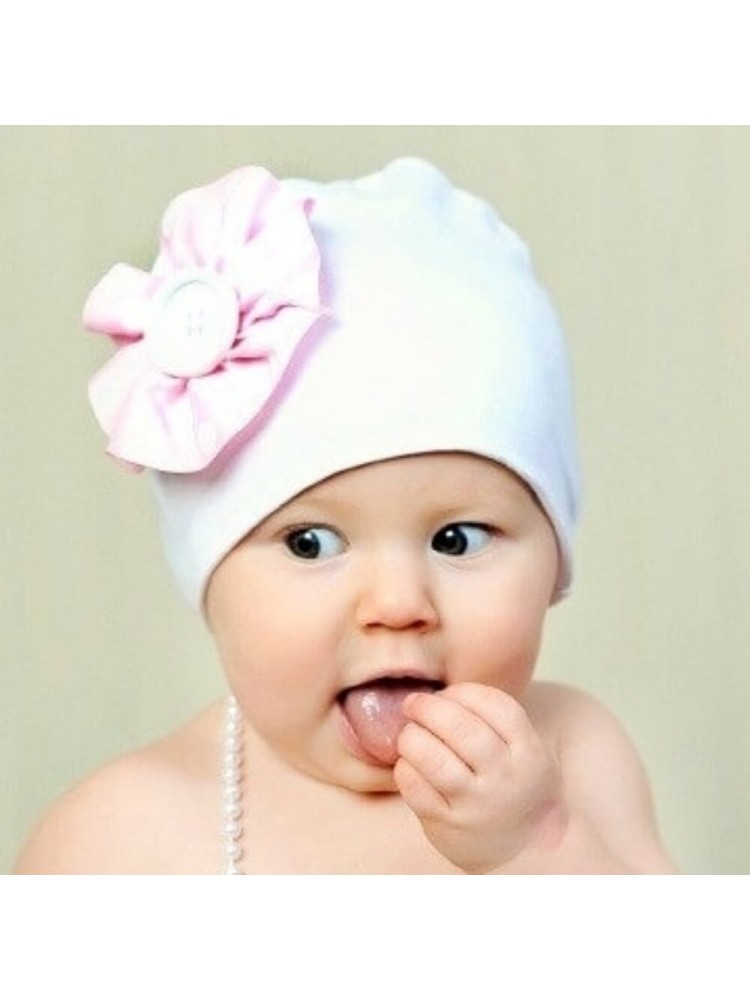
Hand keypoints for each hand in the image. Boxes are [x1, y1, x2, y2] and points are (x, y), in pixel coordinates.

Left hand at [394, 682, 565, 872]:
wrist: (526, 850)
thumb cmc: (517, 787)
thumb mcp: (527, 752)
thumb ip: (497, 721)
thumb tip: (441, 692)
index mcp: (528, 753)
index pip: (496, 706)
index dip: (464, 692)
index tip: (446, 693)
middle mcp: (504, 779)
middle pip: (461, 727)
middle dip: (429, 707)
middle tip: (414, 704)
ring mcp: (475, 805)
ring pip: (432, 758)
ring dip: (412, 737)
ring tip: (409, 734)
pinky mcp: (447, 825)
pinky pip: (415, 788)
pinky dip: (405, 769)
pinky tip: (408, 764)